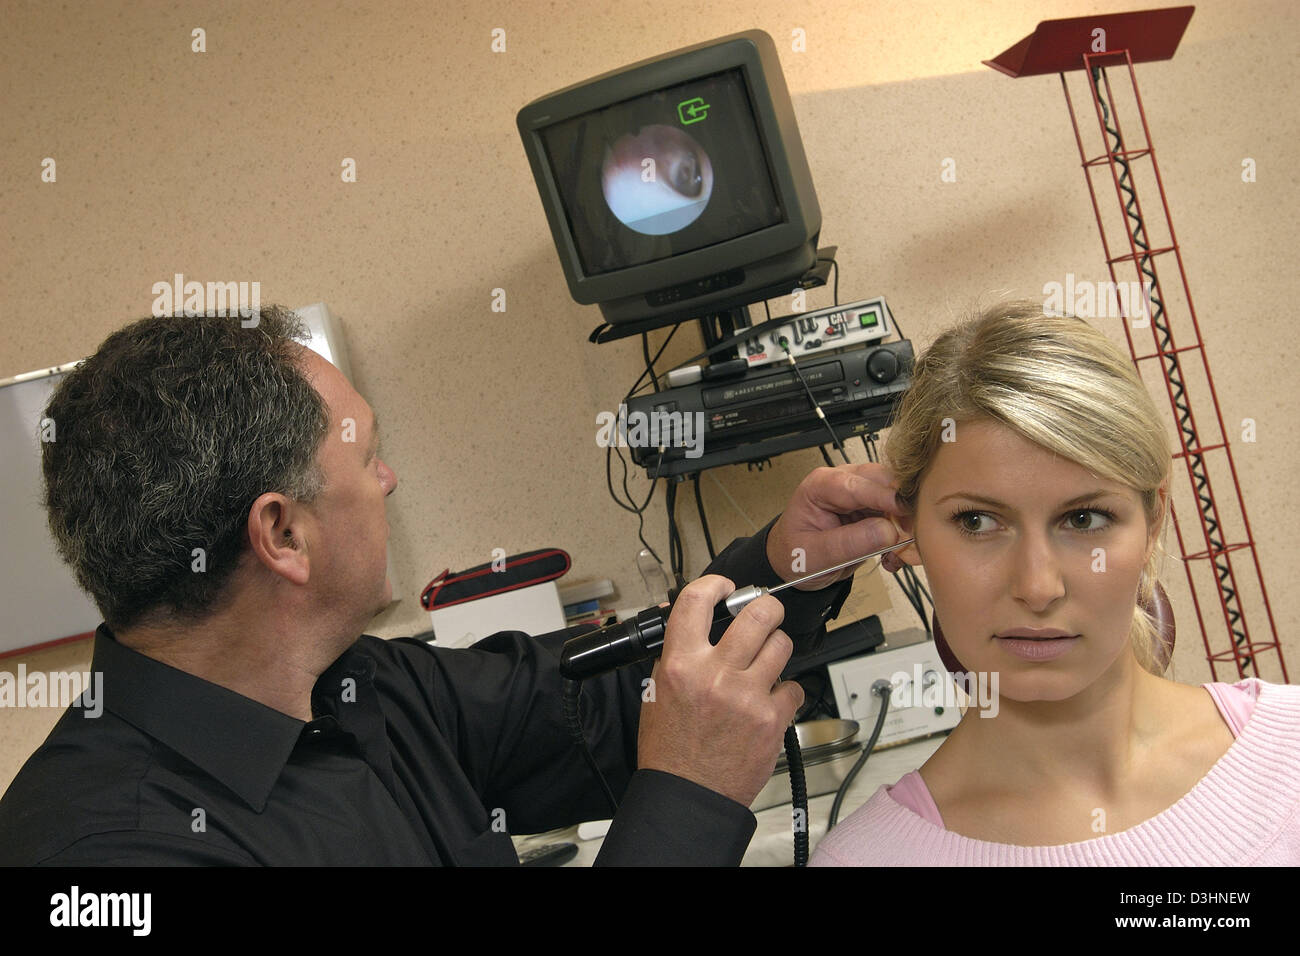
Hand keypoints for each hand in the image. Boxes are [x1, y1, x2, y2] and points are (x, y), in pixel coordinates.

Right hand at [637, 574, 803, 807]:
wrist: (688, 795)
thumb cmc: (671, 749)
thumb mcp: (658, 692)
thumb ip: (677, 654)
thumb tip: (692, 619)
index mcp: (680, 664)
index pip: (697, 601)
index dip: (716, 584)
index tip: (725, 587)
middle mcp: (715, 675)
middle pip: (758, 613)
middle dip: (766, 608)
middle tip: (764, 615)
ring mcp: (747, 697)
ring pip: (782, 645)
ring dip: (776, 648)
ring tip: (767, 661)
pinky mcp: (772, 720)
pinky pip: (794, 687)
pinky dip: (786, 692)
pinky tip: (770, 701)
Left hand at [765, 463, 911, 587]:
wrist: (796, 562)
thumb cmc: (796, 553)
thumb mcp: (815, 555)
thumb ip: (849, 543)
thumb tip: (887, 532)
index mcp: (821, 485)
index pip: (856, 485)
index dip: (883, 496)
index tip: (905, 509)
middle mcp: (844, 481)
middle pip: (884, 481)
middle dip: (900, 507)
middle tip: (908, 536)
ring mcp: (861, 493)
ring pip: (897, 497)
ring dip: (904, 524)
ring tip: (896, 555)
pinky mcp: (874, 507)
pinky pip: (898, 515)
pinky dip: (901, 536)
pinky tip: (891, 557)